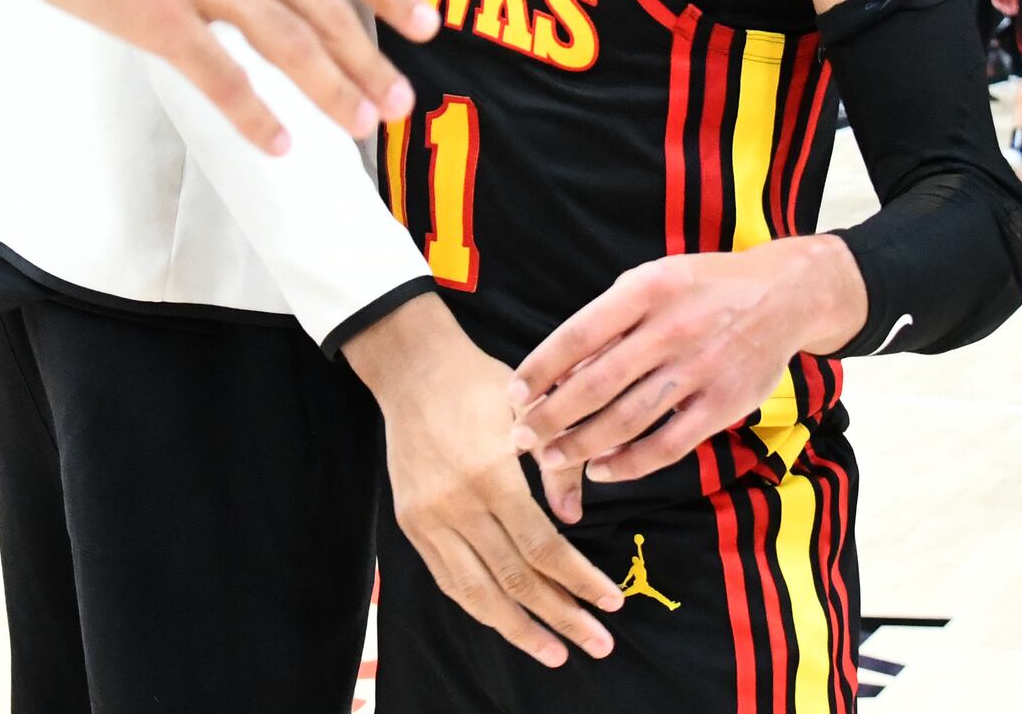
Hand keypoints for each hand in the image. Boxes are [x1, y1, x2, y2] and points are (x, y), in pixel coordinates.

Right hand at [0, 0, 429, 152]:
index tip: (424, 21)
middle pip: (323, 6)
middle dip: (370, 58)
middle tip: (401, 100)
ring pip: (287, 46)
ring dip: (331, 90)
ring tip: (361, 124)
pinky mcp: (154, 17)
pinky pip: (218, 77)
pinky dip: (253, 115)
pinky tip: (278, 143)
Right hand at [346, 299, 617, 664]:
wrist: (412, 368)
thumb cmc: (479, 384)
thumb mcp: (530, 413)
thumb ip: (558, 465)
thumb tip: (575, 519)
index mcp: (490, 476)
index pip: (542, 547)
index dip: (579, 580)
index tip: (611, 602)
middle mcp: (456, 506)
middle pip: (514, 579)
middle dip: (560, 617)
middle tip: (598, 644)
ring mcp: (428, 518)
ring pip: (476, 592)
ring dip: (518, 628)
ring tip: (554, 653)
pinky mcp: (410, 522)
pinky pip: (448, 579)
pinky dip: (479, 606)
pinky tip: (506, 622)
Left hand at [508, 239, 866, 513]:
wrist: (783, 294)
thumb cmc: (702, 287)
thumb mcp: (654, 280)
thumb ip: (610, 320)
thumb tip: (559, 371)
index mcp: (646, 290)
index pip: (578, 335)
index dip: (540, 369)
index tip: (514, 394)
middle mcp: (671, 329)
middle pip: (596, 384)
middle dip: (550, 417)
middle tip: (521, 438)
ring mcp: (701, 369)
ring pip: (627, 420)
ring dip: (581, 445)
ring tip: (551, 458)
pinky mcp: (725, 404)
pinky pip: (668, 445)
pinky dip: (630, 464)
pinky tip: (603, 470)